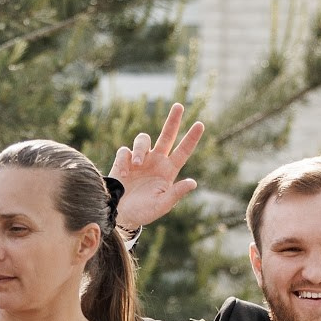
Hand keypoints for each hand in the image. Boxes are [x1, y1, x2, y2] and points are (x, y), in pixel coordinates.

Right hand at [108, 102, 204, 233]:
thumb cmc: (143, 212)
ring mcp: (140, 159)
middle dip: (173, 120)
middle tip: (179, 106)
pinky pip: (125, 150)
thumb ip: (176, 194)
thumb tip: (193, 182)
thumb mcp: (162, 206)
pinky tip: (125, 172)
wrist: (121, 215)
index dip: (191, 138)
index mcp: (168, 171)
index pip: (183, 151)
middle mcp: (156, 161)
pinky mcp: (124, 161)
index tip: (200, 125)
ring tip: (137, 163)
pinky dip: (126, 158)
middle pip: (166, 135)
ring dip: (141, 148)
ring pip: (143, 139)